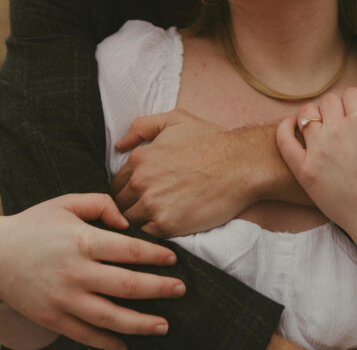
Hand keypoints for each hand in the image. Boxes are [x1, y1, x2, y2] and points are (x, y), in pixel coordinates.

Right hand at [0, 193, 184, 349]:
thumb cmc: (36, 224)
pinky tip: (128, 345)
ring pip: (111, 318)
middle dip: (159, 290)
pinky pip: (87, 335)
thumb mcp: (66, 202)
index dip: (155, 256)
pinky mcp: (54, 318)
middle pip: (127, 286)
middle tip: (181, 290)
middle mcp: (75, 272)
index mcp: (81, 240)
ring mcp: (64, 299)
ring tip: (164, 325)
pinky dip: (109, 344)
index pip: (129, 250)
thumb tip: (127, 224)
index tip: (173, 260)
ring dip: (141, 324)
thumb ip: (101, 204)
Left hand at [112, 109, 262, 236]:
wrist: (239, 165)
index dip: (126, 189)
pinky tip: (162, 229)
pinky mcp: (166, 225)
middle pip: (119, 204)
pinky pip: (145, 236)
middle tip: (145, 210)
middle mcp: (141, 181)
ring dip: (137, 222)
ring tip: (152, 221)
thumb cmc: (210, 140)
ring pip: (129, 221)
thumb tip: (120, 145)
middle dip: (128, 207)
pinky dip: (150, 235)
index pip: (117, 182)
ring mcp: (152, 204)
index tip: (138, 194)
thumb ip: (142, 127)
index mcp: (140, 158)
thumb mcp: (175, 120)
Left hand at [276, 89, 356, 248]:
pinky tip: (292, 125)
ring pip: (307, 114)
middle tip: (342, 126)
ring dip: (314, 116)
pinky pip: (285, 139)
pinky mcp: (304, 170)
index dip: (356, 104)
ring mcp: (318, 150)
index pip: (351, 94)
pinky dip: (286, 127)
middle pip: (328, 102)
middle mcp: (338, 130)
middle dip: (336, 109)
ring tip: (321, 127)